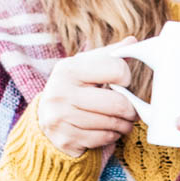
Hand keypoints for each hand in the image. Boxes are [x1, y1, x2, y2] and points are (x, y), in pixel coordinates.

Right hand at [36, 37, 141, 156]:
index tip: (124, 83)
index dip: (126, 77)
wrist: (46, 118)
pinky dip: (113, 136)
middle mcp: (61, 92)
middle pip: (117, 102)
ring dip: (124, 125)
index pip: (116, 69)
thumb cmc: (74, 88)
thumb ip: (108, 55)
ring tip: (124, 121)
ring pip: (112, 123)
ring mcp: (61, 118)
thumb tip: (133, 41)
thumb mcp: (85, 67)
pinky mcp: (66, 139)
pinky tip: (110, 131)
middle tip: (133, 111)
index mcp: (68, 69)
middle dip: (131, 109)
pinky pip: (104, 138)